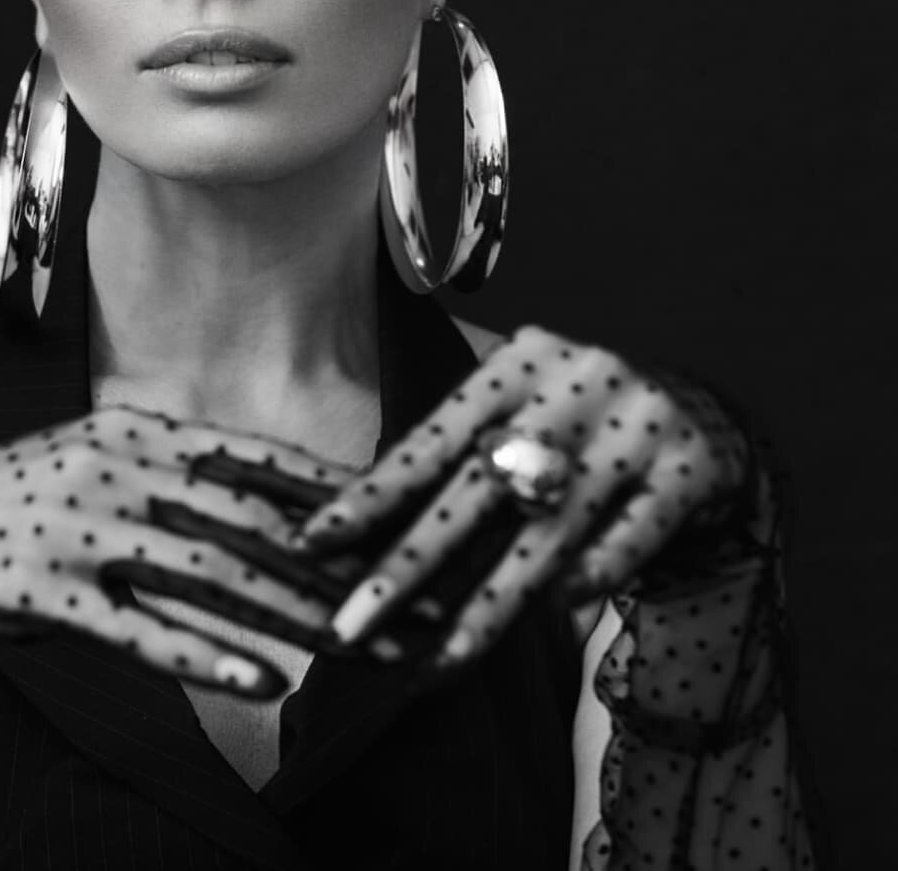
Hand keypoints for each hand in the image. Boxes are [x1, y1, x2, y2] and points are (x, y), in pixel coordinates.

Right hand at [0, 406, 390, 768]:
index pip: (258, 462)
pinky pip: (140, 631)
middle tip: (421, 605)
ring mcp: (80, 526)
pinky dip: (206, 657)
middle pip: (254, 522)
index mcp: (136, 431)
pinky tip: (267, 684)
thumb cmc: (20, 506)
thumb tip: (273, 507)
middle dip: (346, 570)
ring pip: (213, 574)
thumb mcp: (99, 467)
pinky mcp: (46, 591)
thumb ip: (176, 476)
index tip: (409, 524)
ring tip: (375, 651)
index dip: (338, 496)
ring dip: (302, 617)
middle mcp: (117, 467)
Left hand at [288, 324, 750, 666]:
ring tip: (436, 665)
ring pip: (548, 528)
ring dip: (489, 604)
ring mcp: (638, 420)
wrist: (712, 418)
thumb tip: (352, 516)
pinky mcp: (693, 467)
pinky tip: (560, 611)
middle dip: (406, 567)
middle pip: (475, 489)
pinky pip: (636, 531)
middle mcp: (574, 380)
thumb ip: (458, 444)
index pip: (428, 440)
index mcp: (517, 359)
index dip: (370, 495)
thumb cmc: (581, 425)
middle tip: (348, 629)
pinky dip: (599, 568)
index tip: (310, 544)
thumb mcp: (522, 405)